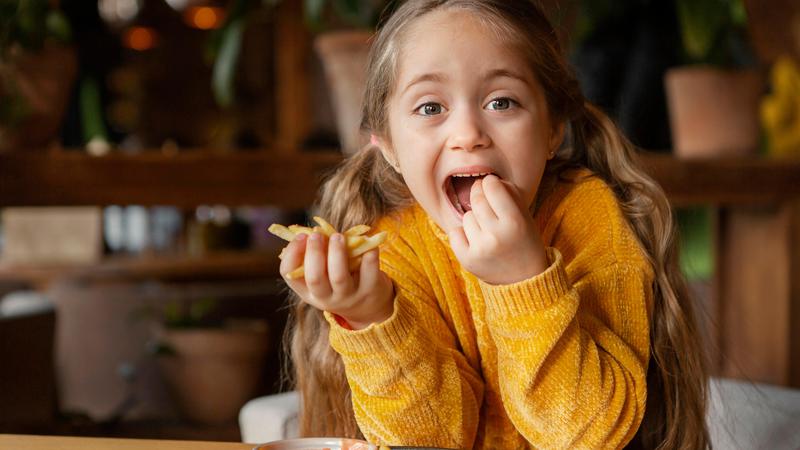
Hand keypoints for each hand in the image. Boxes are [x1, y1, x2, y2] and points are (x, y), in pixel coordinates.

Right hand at [280, 232, 394, 328]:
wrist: (369, 307)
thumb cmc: (339, 282)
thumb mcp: (323, 277)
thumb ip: (317, 257)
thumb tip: (313, 230)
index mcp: (308, 291)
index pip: (290, 275)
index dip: (292, 254)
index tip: (301, 236)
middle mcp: (326, 298)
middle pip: (315, 278)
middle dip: (314, 253)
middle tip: (316, 234)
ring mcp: (349, 296)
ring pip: (339, 277)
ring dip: (337, 253)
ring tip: (338, 236)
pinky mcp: (370, 290)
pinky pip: (369, 271)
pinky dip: (368, 254)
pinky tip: (366, 242)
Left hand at [447, 174, 547, 284]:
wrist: (524, 280)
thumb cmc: (524, 242)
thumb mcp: (525, 216)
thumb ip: (510, 194)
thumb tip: (488, 180)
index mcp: (515, 222)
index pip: (493, 187)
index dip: (491, 183)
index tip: (492, 186)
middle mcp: (496, 235)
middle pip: (477, 199)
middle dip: (479, 195)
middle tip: (485, 202)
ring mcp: (480, 248)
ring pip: (466, 216)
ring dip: (474, 219)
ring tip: (487, 230)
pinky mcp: (467, 260)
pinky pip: (455, 232)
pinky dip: (463, 234)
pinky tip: (476, 240)